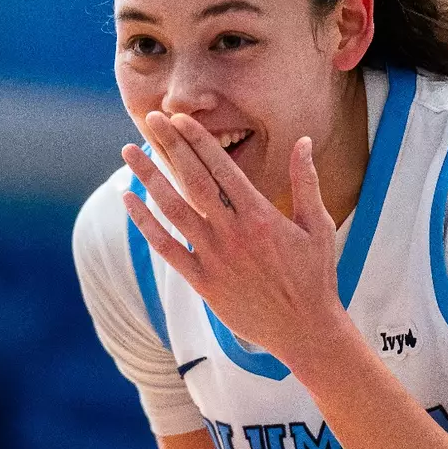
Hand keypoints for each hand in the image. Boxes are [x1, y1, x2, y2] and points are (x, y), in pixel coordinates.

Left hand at [121, 111, 353, 368]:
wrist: (304, 329)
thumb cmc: (315, 275)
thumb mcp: (317, 225)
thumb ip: (306, 181)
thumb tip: (304, 141)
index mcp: (260, 215)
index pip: (221, 168)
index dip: (198, 140)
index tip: (180, 118)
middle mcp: (233, 233)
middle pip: (193, 180)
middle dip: (170, 146)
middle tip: (150, 118)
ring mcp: (214, 258)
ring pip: (173, 210)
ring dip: (149, 177)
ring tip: (129, 152)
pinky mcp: (203, 282)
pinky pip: (166, 248)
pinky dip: (145, 223)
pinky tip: (130, 199)